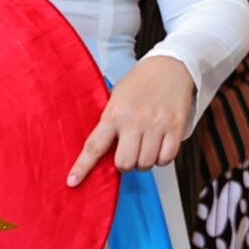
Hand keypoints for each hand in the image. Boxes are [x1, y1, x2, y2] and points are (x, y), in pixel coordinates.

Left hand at [68, 56, 194, 185]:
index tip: (73, 182)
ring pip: (146, 163)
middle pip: (125, 163)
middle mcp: (135, 121)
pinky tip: (160, 148)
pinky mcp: (176, 127)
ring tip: (146, 148)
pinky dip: (162, 159)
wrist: (171, 66)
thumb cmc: (140, 83)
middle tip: (128, 155)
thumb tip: (102, 152)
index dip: (83, 167)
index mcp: (115, 114)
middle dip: (126, 165)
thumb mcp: (117, 98)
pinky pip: (167, 158)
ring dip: (144, 162)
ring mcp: (157, 125)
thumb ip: (110, 123)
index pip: (94, 146)